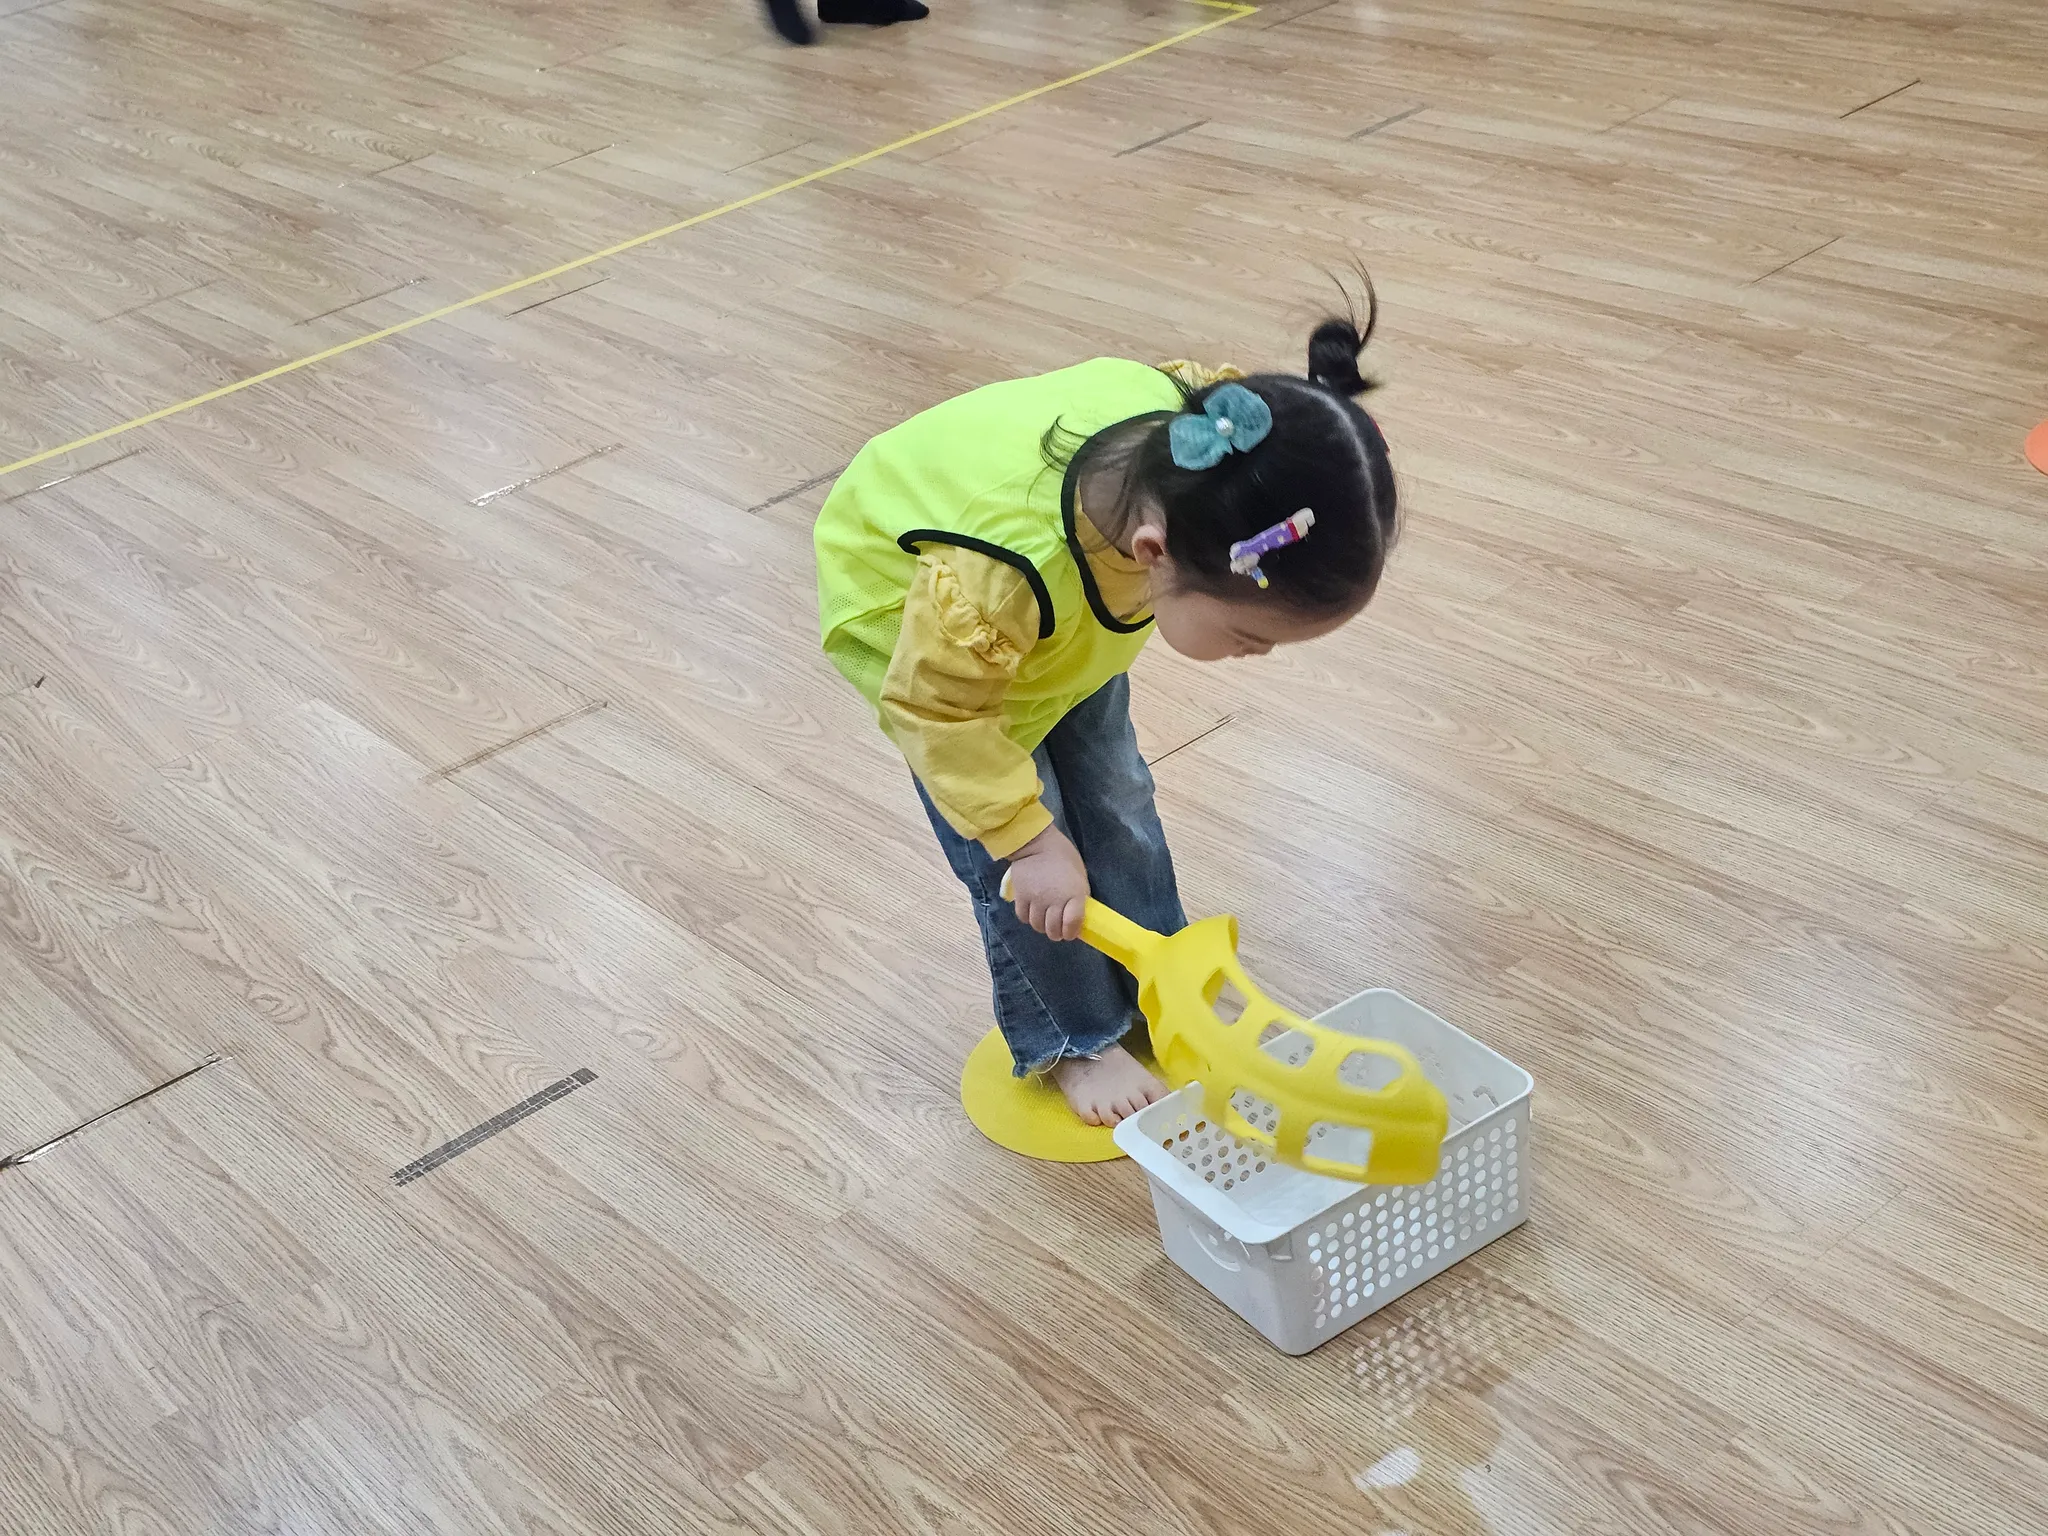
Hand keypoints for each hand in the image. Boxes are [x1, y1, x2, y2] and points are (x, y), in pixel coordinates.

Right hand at [1003, 826, 1089, 940]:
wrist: (1037, 843)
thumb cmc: (1063, 858)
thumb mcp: (1079, 877)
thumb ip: (1078, 898)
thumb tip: (1076, 918)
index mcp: (1074, 894)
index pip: (1072, 925)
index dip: (1072, 932)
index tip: (1070, 932)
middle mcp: (1055, 900)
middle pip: (1053, 930)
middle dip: (1057, 933)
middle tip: (1057, 928)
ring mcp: (1036, 899)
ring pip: (1037, 925)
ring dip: (1042, 925)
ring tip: (1044, 918)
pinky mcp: (1021, 897)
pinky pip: (1023, 917)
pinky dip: (1028, 917)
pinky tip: (1033, 910)